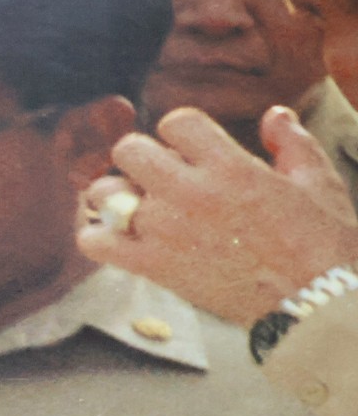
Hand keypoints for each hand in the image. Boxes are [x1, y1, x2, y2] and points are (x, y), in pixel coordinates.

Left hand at [77, 106, 357, 323]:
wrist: (312, 300)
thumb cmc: (320, 241)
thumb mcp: (317, 180)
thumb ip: (291, 142)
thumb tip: (274, 115)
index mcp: (229, 164)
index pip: (175, 121)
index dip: (178, 132)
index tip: (187, 150)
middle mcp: (191, 191)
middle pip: (127, 150)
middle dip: (138, 157)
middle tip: (153, 176)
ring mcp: (166, 229)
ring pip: (103, 193)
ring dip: (113, 197)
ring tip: (133, 208)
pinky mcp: (153, 266)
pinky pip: (95, 243)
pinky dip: (97, 239)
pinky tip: (118, 240)